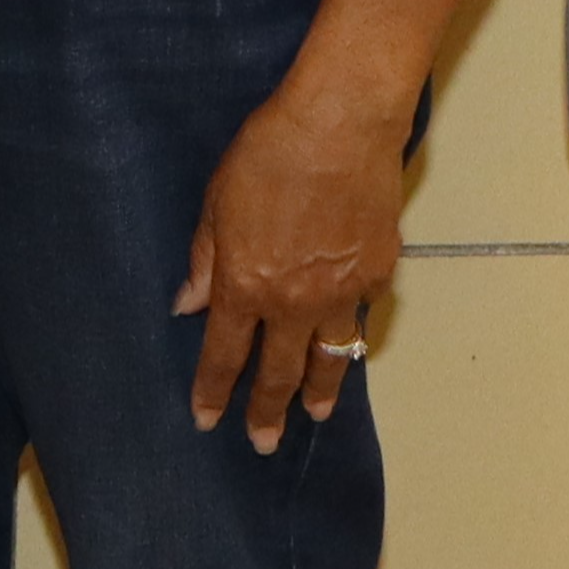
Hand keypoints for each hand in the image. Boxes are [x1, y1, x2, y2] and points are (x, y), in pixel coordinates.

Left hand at [175, 81, 406, 453]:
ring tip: (317, 414)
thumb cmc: (268, 153)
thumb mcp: (217, 203)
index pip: (225, 354)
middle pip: (279, 371)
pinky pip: (361, 314)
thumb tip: (188, 305)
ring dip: (321, 390)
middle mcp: (295, 301)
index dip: (214, 390)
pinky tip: (350, 340)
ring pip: (331, 357)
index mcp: (247, 285)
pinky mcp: (379, 271)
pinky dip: (353, 331)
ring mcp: (342, 291)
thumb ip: (205, 260)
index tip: (207, 420)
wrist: (341, 125)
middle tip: (263, 443)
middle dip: (268, 411)